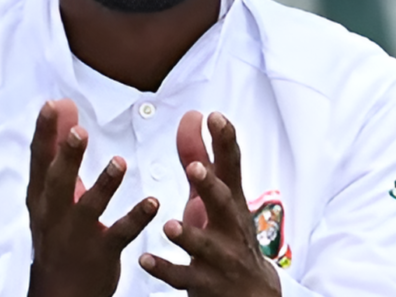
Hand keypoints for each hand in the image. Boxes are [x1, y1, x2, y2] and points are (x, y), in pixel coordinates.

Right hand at [26, 99, 158, 296]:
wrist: (61, 291)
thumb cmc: (57, 232)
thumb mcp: (51, 192)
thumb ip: (59, 148)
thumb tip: (62, 106)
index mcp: (41, 196)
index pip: (39, 160)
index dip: (44, 133)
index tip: (51, 105)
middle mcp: (55, 214)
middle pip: (58, 183)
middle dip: (67, 157)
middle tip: (79, 132)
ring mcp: (77, 234)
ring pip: (90, 208)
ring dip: (104, 185)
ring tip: (119, 162)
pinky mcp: (101, 253)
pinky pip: (121, 234)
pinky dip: (137, 218)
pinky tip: (153, 202)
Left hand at [138, 111, 280, 296]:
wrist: (251, 292)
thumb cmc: (227, 233)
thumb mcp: (215, 195)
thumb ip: (201, 155)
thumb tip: (194, 115)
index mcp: (230, 200)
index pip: (231, 166)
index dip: (225, 141)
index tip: (216, 117)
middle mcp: (229, 225)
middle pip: (223, 203)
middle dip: (211, 185)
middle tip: (195, 168)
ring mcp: (219, 256)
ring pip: (204, 245)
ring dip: (188, 235)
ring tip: (169, 226)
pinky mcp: (204, 281)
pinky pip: (183, 276)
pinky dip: (165, 269)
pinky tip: (145, 260)